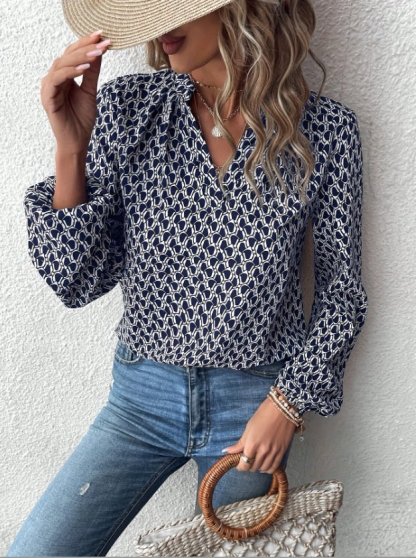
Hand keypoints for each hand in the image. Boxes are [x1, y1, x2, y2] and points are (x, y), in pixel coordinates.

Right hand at [40, 30, 111, 154]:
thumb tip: (99, 52)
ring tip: (97, 53)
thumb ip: (92, 73)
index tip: (103, 36)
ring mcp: (49, 87)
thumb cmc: (82, 119)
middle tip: (102, 41)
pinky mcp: (48, 97)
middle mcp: (54, 78)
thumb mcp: (90, 92)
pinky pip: (57, 79)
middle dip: (86, 47)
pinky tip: (84, 68)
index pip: (73, 54)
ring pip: (61, 64)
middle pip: (67, 55)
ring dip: (80, 57)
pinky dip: (70, 72)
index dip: (86, 43)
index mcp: (64, 76)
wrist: (77, 142)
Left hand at [222, 397, 295, 472]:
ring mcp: (274, 452)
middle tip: (246, 460)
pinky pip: (274, 467)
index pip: (244, 464)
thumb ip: (239, 443)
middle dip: (248, 466)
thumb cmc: (263, 415)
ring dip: (258, 468)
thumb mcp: (248, 428)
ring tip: (256, 461)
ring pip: (263, 469)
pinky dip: (268, 468)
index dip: (239, 467)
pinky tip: (265, 463)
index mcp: (252, 444)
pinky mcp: (282, 452)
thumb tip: (227, 451)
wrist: (282, 409)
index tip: (238, 464)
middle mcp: (263, 450)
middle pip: (253, 468)